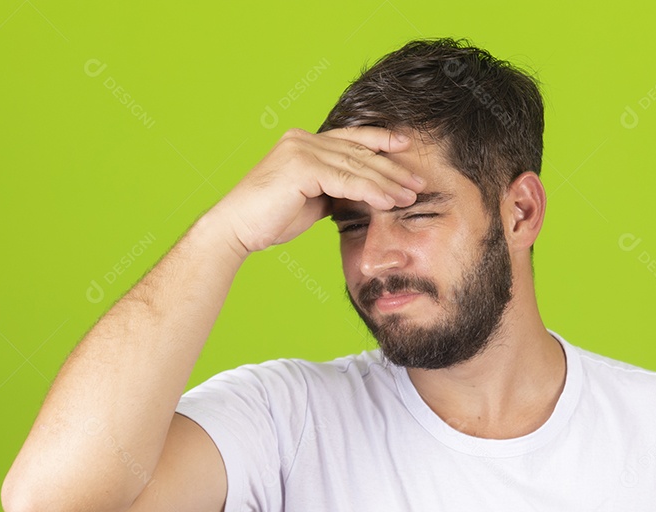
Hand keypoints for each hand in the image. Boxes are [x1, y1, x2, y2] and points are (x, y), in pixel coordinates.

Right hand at [210, 126, 425, 253]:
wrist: (236, 230)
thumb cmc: (269, 219)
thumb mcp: (311, 199)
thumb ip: (334, 189)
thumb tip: (363, 194)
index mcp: (303, 141)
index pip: (350, 138)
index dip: (380, 140)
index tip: (406, 146)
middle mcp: (302, 139)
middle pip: (358, 152)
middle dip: (392, 168)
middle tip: (419, 181)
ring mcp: (301, 150)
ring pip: (356, 166)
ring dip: (387, 182)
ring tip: (410, 195)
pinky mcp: (301, 167)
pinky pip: (346, 180)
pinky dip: (370, 191)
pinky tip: (389, 201)